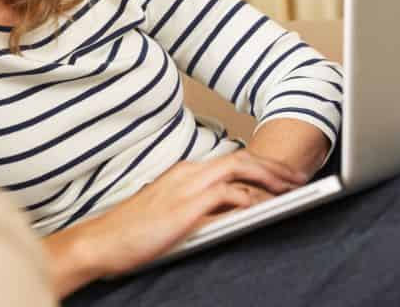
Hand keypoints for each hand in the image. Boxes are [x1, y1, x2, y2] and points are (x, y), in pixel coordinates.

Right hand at [43, 149, 305, 294]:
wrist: (101, 241)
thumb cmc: (131, 232)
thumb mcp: (169, 213)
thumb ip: (197, 206)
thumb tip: (229, 213)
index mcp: (183, 172)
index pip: (230, 159)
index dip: (260, 164)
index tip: (282, 174)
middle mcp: (188, 173)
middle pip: (241, 159)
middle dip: (273, 167)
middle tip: (298, 179)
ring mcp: (186, 187)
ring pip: (239, 171)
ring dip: (270, 180)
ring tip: (292, 192)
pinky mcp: (186, 207)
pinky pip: (229, 196)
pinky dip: (251, 198)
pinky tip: (266, 207)